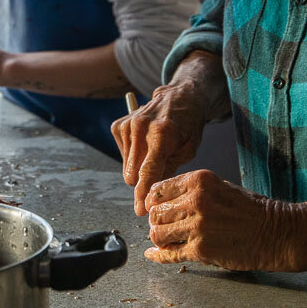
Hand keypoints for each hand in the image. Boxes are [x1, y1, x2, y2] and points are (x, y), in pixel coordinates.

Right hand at [111, 80, 211, 215]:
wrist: (179, 97)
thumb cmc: (187, 124)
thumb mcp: (188, 149)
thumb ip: (169, 170)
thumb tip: (152, 191)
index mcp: (162, 134)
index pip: (147, 171)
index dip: (143, 193)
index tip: (140, 210)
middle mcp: (140, 127)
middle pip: (132, 173)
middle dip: (142, 182)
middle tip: (156, 179)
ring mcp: (127, 125)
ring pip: (126, 166)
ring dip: (138, 167)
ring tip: (154, 153)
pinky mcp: (118, 125)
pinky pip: (122, 155)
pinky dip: (133, 156)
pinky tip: (145, 145)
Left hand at [144, 169, 300, 270]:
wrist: (277, 233)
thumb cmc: (251, 210)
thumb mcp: (220, 187)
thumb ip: (192, 191)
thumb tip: (163, 200)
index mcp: (198, 181)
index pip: (158, 190)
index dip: (153, 201)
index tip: (154, 208)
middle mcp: (195, 201)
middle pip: (155, 213)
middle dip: (156, 221)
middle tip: (162, 226)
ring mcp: (197, 226)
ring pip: (157, 233)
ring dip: (159, 237)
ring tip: (166, 239)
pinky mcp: (201, 250)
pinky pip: (169, 253)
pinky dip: (158, 255)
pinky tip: (153, 255)